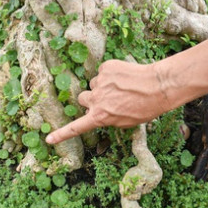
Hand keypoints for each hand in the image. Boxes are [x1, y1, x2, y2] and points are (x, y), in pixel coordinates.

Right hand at [45, 59, 171, 144]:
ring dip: (104, 86)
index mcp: (100, 117)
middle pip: (83, 99)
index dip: (61, 134)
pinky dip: (111, 73)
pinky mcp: (106, 68)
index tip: (48, 140)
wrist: (158, 86)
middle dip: (91, 99)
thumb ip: (107, 118)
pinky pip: (103, 71)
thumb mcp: (126, 121)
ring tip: (123, 87)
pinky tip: (125, 77)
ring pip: (95, 84)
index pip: (76, 128)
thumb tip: (97, 112)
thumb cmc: (146, 107)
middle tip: (108, 99)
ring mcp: (100, 82)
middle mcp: (96, 100)